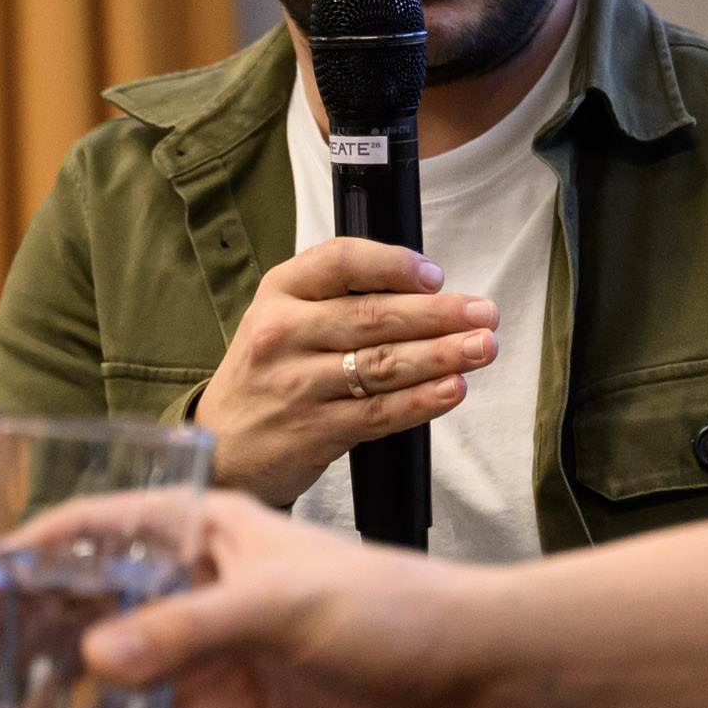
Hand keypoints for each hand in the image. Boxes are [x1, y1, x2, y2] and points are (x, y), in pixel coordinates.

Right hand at [81, 493, 503, 707]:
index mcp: (210, 538)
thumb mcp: (281, 604)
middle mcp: (204, 600)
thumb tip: (95, 661)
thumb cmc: (394, 609)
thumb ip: (187, 632)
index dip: (41, 552)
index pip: (107, 530)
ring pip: (124, 702)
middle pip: (100, 623)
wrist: (472, 680)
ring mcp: (221, 670)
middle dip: (37, 656)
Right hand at [195, 238, 498, 506]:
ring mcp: (296, 385)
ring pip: (382, 365)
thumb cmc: (269, 374)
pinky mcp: (313, 431)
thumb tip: (424, 290)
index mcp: (280, 292)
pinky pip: (378, 412)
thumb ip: (338, 298)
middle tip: (485, 314)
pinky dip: (421, 401)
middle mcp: (284, 333)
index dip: (394, 265)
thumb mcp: (282, 318)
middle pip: (373, 316)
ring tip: (482, 348)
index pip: (340, 262)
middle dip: (438, 315)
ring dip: (441, 355)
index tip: (435, 275)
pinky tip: (452, 390)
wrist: (222, 445)